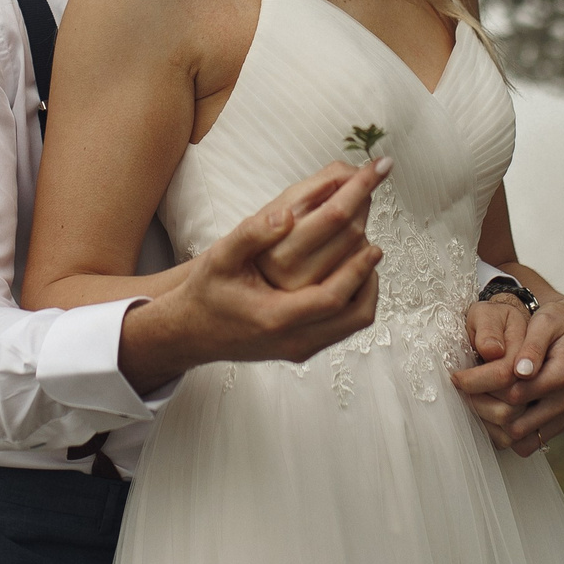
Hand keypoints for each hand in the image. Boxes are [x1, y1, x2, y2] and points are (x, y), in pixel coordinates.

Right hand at [120, 161, 387, 390]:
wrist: (190, 331)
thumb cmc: (206, 292)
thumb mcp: (221, 256)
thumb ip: (252, 233)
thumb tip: (287, 214)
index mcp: (275, 317)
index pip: (332, 298)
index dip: (357, 270)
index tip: (372, 244)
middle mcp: (292, 339)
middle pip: (353, 314)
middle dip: (368, 275)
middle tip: (374, 243)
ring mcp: (299, 348)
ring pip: (353, 324)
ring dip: (366, 290)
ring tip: (365, 258)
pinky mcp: (302, 349)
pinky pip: (342, 328)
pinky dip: (354, 300)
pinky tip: (349, 276)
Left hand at [451, 287, 563, 458]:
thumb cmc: (556, 322)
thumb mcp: (545, 322)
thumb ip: (533, 345)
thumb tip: (522, 370)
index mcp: (562, 374)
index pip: (513, 392)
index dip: (480, 385)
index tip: (457, 377)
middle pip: (513, 420)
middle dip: (482, 406)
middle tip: (462, 391)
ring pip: (518, 439)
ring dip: (492, 424)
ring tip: (475, 400)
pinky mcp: (560, 425)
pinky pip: (528, 444)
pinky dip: (506, 434)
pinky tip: (493, 411)